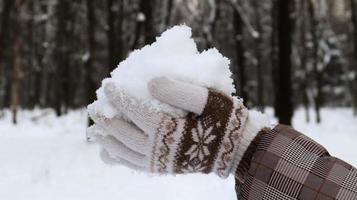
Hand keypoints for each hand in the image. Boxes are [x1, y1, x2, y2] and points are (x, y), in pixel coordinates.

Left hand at [88, 77, 248, 176]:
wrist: (237, 150)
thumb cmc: (224, 120)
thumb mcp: (207, 99)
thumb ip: (179, 90)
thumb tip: (150, 82)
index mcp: (167, 131)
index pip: (134, 112)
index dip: (118, 98)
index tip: (107, 84)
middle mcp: (158, 150)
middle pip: (123, 134)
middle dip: (105, 119)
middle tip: (93, 107)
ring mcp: (158, 163)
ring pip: (123, 153)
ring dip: (106, 141)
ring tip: (93, 132)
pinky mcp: (162, 169)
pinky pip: (133, 166)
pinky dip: (118, 159)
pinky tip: (109, 154)